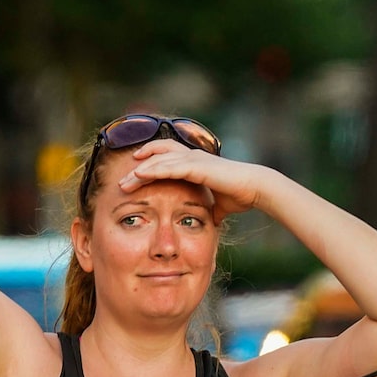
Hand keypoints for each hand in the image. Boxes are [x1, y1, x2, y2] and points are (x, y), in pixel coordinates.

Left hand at [113, 140, 272, 215]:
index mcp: (195, 162)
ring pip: (159, 160)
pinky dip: (152, 169)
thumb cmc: (240, 195)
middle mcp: (191, 156)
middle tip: (122, 179)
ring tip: (125, 181)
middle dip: (138, 165)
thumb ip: (211, 208)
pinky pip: (168, 166)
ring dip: (140, 170)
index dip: (150, 161)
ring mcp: (193, 159)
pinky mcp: (195, 166)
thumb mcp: (219, 204)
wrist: (254, 189)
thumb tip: (211, 220)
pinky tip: (139, 175)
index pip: (166, 156)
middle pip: (157, 155)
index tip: (135, 174)